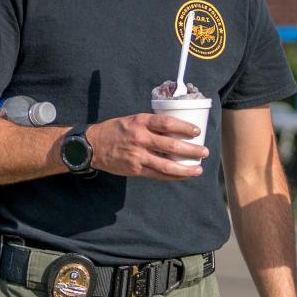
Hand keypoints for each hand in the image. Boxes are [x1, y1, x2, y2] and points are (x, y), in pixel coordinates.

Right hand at [87, 113, 208, 180]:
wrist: (92, 146)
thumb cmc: (115, 131)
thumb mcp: (132, 120)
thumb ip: (150, 125)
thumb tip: (174, 130)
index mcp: (140, 121)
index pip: (167, 123)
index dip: (184, 127)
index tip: (197, 131)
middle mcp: (140, 138)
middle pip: (171, 145)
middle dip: (191, 150)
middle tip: (204, 152)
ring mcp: (138, 155)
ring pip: (167, 164)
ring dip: (185, 168)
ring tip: (198, 169)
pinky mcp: (135, 169)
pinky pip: (158, 174)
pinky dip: (172, 176)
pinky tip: (182, 175)